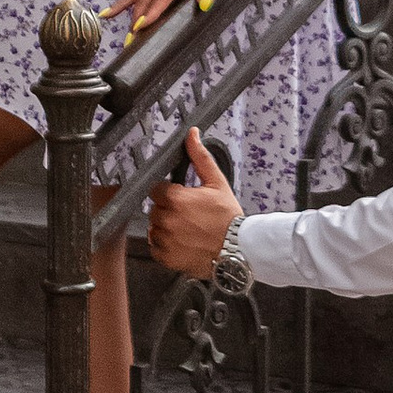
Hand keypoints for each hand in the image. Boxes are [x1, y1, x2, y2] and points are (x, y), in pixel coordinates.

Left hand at [150, 130, 241, 273]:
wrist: (238, 249)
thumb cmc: (229, 217)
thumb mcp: (217, 183)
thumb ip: (200, 157)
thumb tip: (192, 135)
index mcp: (175, 199)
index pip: (156, 189)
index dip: (168, 192)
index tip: (180, 197)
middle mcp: (166, 220)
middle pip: (155, 209)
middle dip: (168, 210)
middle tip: (188, 215)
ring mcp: (165, 240)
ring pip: (154, 228)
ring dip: (166, 228)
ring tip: (187, 229)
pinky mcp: (166, 258)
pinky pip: (156, 248)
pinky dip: (166, 246)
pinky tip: (184, 242)